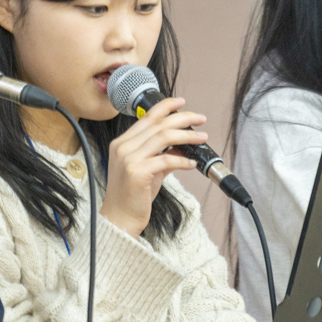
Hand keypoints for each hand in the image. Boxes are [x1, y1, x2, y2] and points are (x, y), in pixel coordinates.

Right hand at [101, 97, 207, 238]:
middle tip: (200, 119)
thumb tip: (182, 147)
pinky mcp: (137, 172)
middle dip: (183, 118)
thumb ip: (162, 155)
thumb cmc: (132, 195)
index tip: (182, 103)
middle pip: (158, 124)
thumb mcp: (148, 170)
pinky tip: (192, 164)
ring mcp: (128, 159)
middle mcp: (123, 147)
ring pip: (164, 137)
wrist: (120, 218)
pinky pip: (166, 160)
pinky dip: (182, 161)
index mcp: (122, 143)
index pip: (147, 117)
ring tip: (201, 138)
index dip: (166, 106)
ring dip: (187, 136)